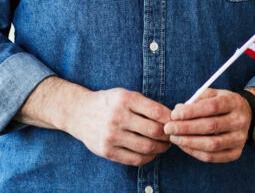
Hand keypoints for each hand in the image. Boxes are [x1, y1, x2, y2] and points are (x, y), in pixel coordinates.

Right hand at [18, 77, 171, 166]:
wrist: (79, 113)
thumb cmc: (109, 103)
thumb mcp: (126, 94)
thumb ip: (146, 104)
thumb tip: (172, 117)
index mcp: (126, 99)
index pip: (157, 112)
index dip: (171, 119)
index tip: (176, 121)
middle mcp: (118, 117)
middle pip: (154, 131)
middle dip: (168, 135)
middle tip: (173, 135)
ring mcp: (111, 136)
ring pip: (146, 147)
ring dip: (161, 148)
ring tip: (164, 145)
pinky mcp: (107, 151)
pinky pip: (135, 159)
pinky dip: (148, 157)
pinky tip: (151, 153)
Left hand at [163, 88, 250, 162]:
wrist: (246, 116)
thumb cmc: (224, 104)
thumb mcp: (215, 94)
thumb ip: (197, 100)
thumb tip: (178, 110)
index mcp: (234, 102)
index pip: (212, 107)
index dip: (192, 111)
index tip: (174, 114)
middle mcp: (240, 121)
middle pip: (211, 126)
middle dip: (186, 128)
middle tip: (169, 128)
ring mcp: (240, 139)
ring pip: (212, 144)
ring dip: (189, 142)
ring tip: (174, 138)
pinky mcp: (236, 153)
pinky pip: (213, 157)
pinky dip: (195, 153)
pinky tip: (184, 146)